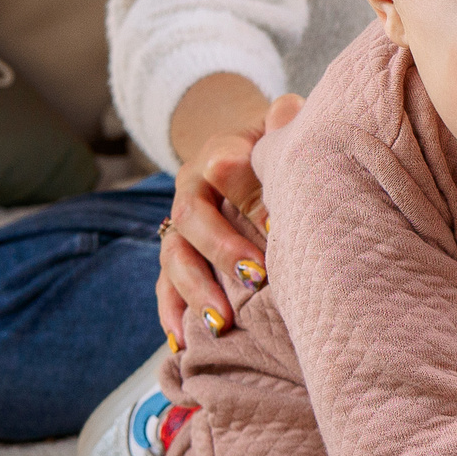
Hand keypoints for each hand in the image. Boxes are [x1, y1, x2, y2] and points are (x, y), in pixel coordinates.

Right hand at [156, 83, 303, 344]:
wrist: (242, 155)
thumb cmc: (275, 150)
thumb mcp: (279, 131)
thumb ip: (286, 123)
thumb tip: (291, 112)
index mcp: (219, 153)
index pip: (222, 166)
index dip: (241, 190)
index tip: (273, 221)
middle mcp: (191, 190)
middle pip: (193, 218)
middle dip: (221, 250)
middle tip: (255, 277)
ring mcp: (180, 226)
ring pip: (174, 258)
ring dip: (195, 291)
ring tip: (220, 324)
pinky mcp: (178, 257)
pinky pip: (165, 287)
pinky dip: (172, 314)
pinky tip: (181, 343)